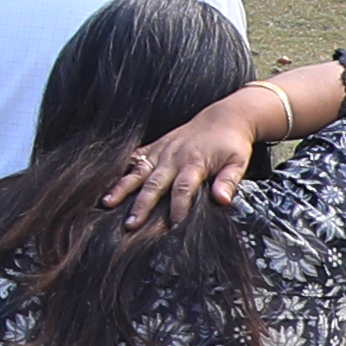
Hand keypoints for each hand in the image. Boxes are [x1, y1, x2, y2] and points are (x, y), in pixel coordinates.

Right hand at [105, 98, 269, 226]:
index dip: (178, 209)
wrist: (224, 117)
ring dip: (123, 188)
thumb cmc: (232, 144)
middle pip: (154, 184)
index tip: (172, 228)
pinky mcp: (156, 146)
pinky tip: (110, 183)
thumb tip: (222, 201)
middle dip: (142, 205)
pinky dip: (123, 170)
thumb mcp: (238, 162)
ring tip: (107, 203)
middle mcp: (173, 157)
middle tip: (131, 225)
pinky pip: (136, 158)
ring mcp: (162, 151)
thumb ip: (228, 181)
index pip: (183, 190)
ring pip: (138, 171)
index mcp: (194, 162)